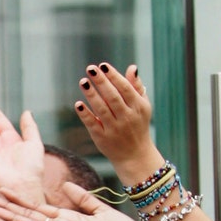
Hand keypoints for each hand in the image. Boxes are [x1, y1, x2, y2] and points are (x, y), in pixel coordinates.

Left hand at [75, 63, 163, 179]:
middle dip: (102, 82)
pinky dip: (85, 114)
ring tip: (83, 81)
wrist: (135, 155)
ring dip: (91, 95)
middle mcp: (127, 117)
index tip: (103, 66)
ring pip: (101, 109)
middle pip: (112, 97)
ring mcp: (114, 128)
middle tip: (90, 69)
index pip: (125, 89)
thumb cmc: (138, 124)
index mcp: (138, 107)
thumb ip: (136, 87)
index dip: (114, 77)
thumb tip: (132, 67)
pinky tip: (78, 104)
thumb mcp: (142, 106)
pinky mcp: (102, 137)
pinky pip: (92, 124)